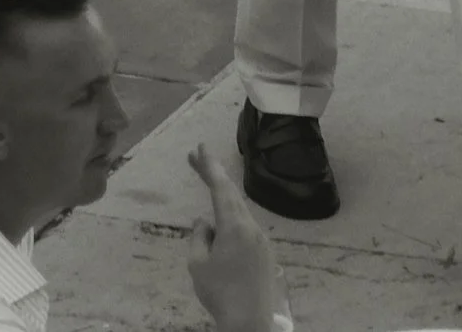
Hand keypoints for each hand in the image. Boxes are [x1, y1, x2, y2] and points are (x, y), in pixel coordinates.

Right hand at [186, 140, 279, 331]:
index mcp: (234, 226)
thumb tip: (205, 222)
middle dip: (213, 174)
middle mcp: (251, 228)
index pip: (221, 187)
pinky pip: (246, 227)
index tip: (199, 147)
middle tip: (195, 158)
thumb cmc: (220, 293)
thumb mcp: (198, 264)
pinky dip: (231, 218)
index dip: (209, 165)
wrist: (250, 324)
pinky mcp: (266, 255)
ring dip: (222, 199)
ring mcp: (262, 241)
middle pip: (231, 194)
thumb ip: (199, 237)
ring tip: (207, 188)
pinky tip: (221, 228)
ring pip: (239, 211)